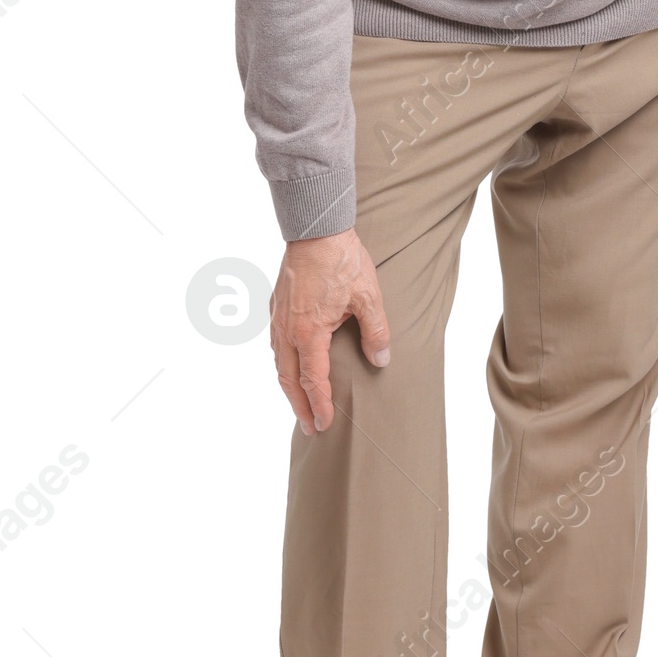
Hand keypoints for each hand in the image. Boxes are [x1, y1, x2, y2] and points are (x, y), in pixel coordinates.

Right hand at [269, 227, 390, 435]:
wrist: (315, 228)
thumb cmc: (342, 261)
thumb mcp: (368, 298)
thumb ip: (376, 332)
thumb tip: (382, 360)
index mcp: (309, 332)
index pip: (313, 380)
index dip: (319, 405)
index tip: (325, 424)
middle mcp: (287, 329)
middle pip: (288, 379)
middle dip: (299, 406)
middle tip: (309, 427)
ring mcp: (278, 317)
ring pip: (278, 362)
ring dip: (288, 387)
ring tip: (299, 403)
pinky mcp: (276, 305)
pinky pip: (275, 345)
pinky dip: (282, 364)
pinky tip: (291, 365)